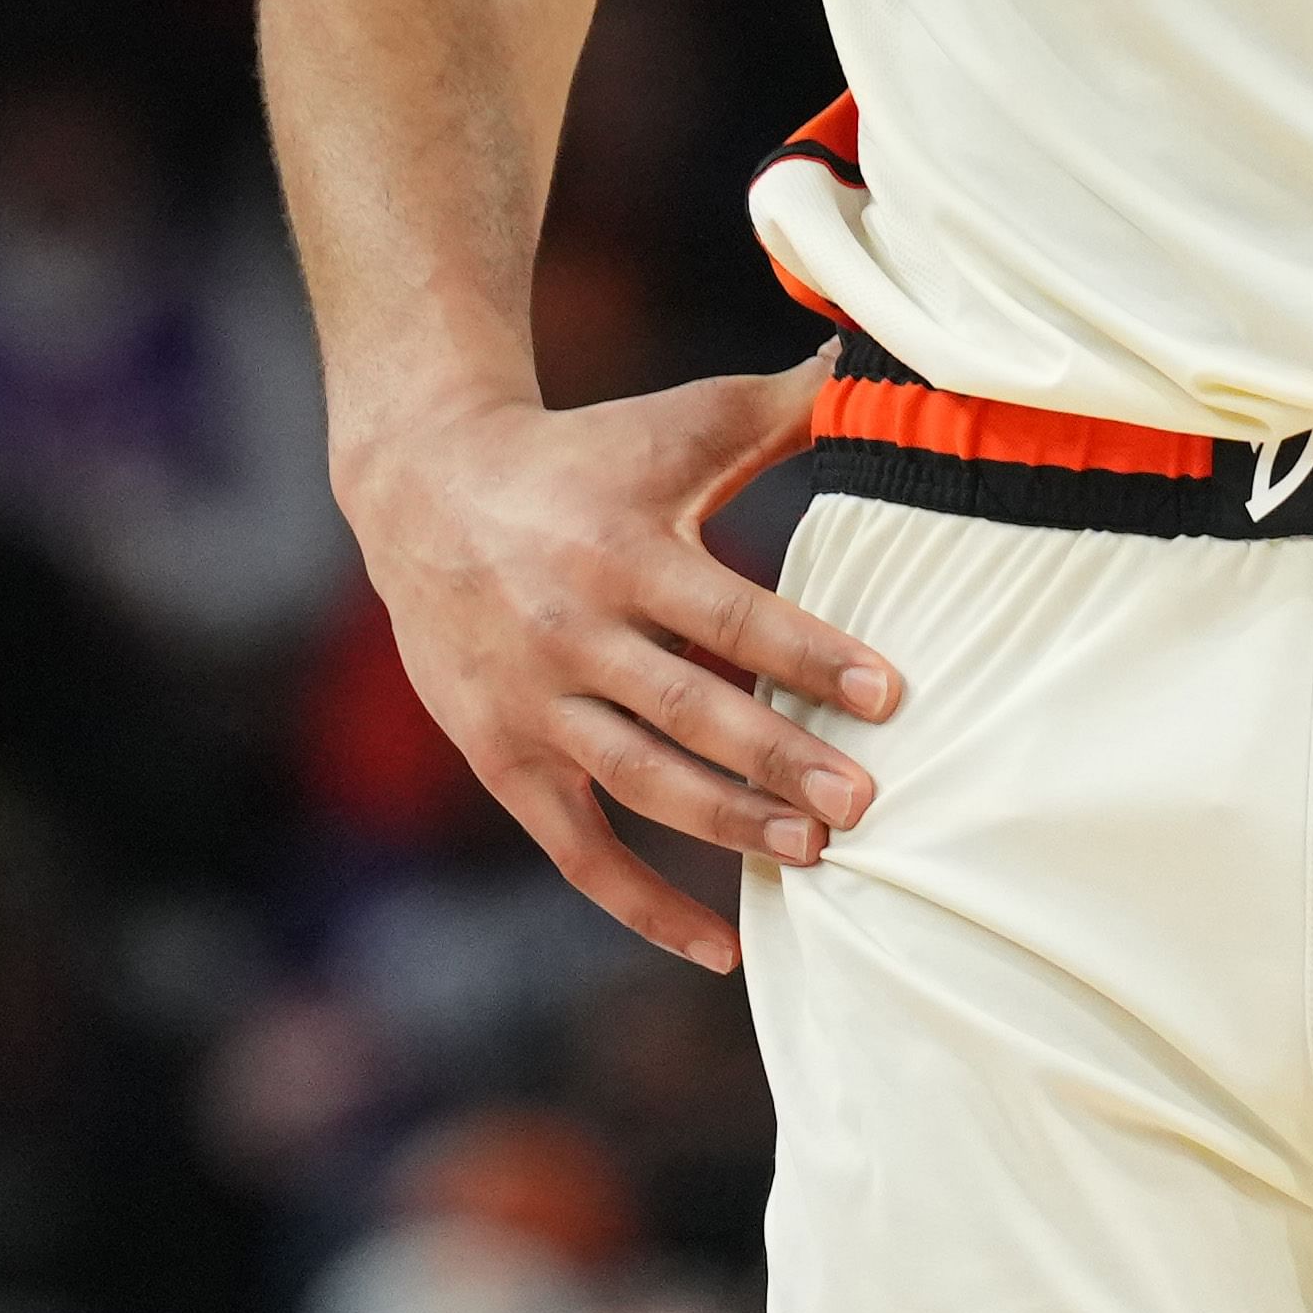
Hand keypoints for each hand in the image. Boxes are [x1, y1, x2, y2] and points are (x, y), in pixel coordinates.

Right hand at [341, 359, 899, 973]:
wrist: (424, 489)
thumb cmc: (579, 456)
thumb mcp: (667, 426)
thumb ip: (767, 409)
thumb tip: (863, 366)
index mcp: (621, 548)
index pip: (730, 614)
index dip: (810, 655)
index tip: (889, 695)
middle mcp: (572, 630)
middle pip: (692, 711)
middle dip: (781, 760)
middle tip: (865, 803)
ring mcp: (532, 702)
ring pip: (641, 782)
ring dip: (729, 825)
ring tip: (814, 853)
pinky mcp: (501, 756)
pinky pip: (578, 851)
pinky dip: (644, 905)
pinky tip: (721, 946)